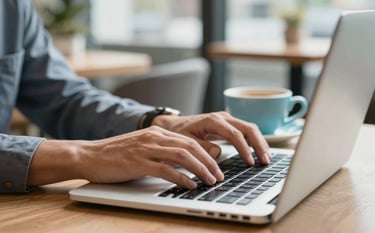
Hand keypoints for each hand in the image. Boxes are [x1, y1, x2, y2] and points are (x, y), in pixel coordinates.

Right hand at [28, 126, 224, 188]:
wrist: (89, 155)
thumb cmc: (116, 155)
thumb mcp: (143, 147)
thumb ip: (162, 152)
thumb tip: (183, 163)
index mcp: (157, 133)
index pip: (190, 141)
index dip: (207, 153)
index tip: (217, 166)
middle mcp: (154, 137)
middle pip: (191, 147)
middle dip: (209, 162)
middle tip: (219, 175)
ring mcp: (146, 148)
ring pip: (182, 156)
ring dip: (200, 169)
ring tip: (210, 181)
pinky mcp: (138, 162)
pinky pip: (166, 170)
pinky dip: (182, 178)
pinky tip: (190, 185)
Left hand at [153, 111, 270, 164]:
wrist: (172, 125)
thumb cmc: (178, 134)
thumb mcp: (186, 142)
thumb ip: (202, 148)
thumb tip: (219, 153)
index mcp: (212, 121)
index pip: (234, 134)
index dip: (244, 148)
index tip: (249, 162)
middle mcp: (222, 117)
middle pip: (248, 128)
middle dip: (259, 144)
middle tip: (265, 161)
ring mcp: (226, 119)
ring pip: (249, 128)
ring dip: (259, 142)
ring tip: (266, 158)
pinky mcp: (228, 124)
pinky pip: (245, 131)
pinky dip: (254, 141)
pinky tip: (260, 152)